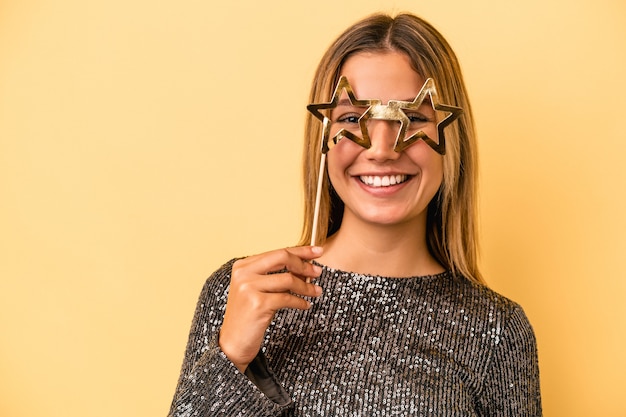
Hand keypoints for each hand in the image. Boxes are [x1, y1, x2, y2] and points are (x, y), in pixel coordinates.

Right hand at [219, 246, 323, 372]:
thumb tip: (305, 266)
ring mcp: (249, 288)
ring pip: (288, 279)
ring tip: (316, 292)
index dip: (300, 251)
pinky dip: (300, 301)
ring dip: (306, 286)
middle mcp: (244, 273)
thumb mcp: (259, 290)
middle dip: (304, 264)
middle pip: (282, 257)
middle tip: (318, 272)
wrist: (233, 342)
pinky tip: (306, 305)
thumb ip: (276, 276)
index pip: (277, 252)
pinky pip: (287, 298)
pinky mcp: (257, 304)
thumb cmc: (249, 315)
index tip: (317, 251)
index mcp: (243, 265)